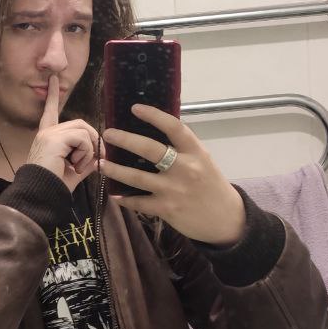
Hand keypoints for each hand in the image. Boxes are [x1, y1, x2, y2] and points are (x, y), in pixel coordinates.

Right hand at [25, 76, 106, 191]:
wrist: (41, 195)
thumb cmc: (54, 186)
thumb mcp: (75, 171)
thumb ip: (87, 161)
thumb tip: (100, 157)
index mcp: (48, 137)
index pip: (51, 112)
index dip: (53, 96)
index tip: (54, 79)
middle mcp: (47, 132)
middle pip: (81, 124)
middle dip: (93, 141)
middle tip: (95, 160)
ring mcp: (49, 133)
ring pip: (84, 130)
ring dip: (88, 150)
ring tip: (78, 166)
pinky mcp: (54, 138)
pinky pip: (82, 139)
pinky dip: (85, 153)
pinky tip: (75, 165)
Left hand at [100, 104, 245, 244]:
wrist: (226, 219)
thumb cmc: (212, 186)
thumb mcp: (203, 161)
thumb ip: (183, 149)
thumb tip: (156, 133)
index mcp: (195, 152)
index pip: (174, 127)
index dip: (154, 116)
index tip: (135, 108)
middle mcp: (184, 168)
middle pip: (149, 149)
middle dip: (125, 139)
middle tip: (108, 134)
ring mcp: (173, 189)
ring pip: (136, 177)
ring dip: (115, 169)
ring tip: (101, 163)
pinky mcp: (166, 208)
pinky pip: (138, 202)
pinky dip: (124, 199)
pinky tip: (114, 194)